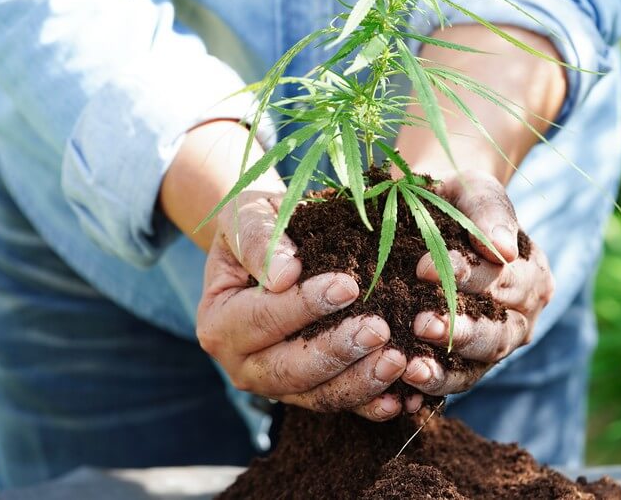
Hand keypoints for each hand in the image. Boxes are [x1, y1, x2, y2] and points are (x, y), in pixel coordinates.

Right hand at [196, 190, 408, 420]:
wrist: (272, 247)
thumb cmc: (260, 224)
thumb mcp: (249, 216)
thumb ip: (257, 240)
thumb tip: (284, 275)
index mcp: (218, 321)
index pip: (260, 319)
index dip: (304, 305)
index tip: (348, 286)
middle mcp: (241, 363)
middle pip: (288, 368)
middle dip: (336, 351)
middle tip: (378, 329)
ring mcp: (275, 384)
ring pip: (316, 395)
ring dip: (359, 382)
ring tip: (398, 360)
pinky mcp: (306, 393)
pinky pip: (339, 404)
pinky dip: (370, 403)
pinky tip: (402, 398)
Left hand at [400, 170, 553, 395]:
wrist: (430, 214)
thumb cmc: (454, 197)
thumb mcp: (473, 188)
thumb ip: (489, 212)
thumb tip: (502, 249)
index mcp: (532, 273)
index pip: (504, 280)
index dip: (466, 277)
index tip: (422, 268)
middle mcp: (522, 315)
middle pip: (498, 332)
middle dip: (460, 331)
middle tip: (420, 325)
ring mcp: (495, 344)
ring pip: (478, 366)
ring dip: (445, 370)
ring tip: (409, 369)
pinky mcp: (466, 364)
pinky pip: (453, 382)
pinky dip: (429, 388)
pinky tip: (401, 391)